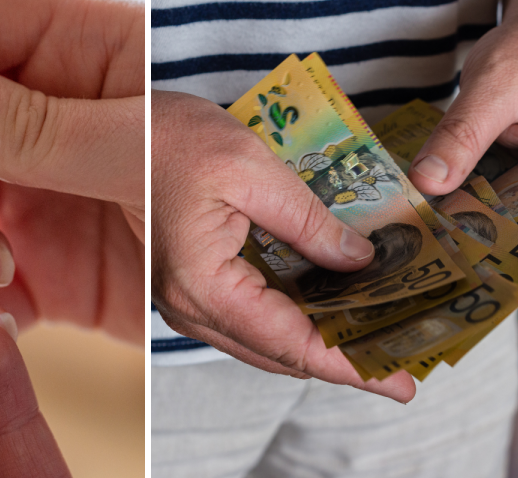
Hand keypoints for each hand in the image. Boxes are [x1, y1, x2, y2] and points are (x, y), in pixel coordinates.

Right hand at [151, 90, 415, 402]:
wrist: (113, 133)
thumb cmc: (169, 137)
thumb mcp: (250, 167)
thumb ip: (308, 220)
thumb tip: (359, 261)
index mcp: (205, 285)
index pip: (291, 344)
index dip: (351, 367)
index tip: (401, 383)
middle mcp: (191, 308)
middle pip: (281, 354)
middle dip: (344, 358)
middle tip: (404, 353)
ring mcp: (187, 302)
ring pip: (266, 340)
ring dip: (321, 338)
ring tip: (376, 329)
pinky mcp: (192, 287)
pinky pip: (250, 318)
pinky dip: (294, 317)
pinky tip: (330, 300)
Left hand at [407, 15, 517, 245]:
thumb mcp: (493, 86)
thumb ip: (462, 134)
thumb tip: (428, 180)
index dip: (487, 239)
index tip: (438, 245)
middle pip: (515, 234)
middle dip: (466, 239)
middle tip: (413, 244)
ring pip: (497, 226)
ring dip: (457, 228)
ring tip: (411, 234)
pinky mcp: (512, 185)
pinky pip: (484, 207)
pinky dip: (455, 208)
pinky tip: (420, 211)